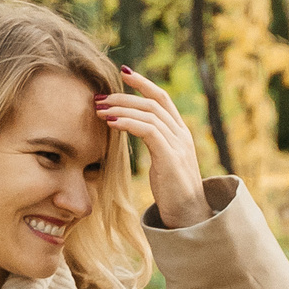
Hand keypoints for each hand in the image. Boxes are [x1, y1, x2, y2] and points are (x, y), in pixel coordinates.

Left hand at [94, 69, 212, 228]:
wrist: (190, 216)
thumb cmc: (172, 193)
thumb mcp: (163, 162)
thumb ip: (153, 144)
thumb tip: (129, 131)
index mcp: (180, 133)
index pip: (162, 99)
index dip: (143, 83)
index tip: (123, 72)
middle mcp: (182, 135)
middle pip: (153, 102)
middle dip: (124, 95)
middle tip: (99, 97)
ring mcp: (179, 145)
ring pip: (149, 113)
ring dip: (121, 108)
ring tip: (99, 110)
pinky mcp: (171, 157)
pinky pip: (148, 131)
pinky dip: (128, 123)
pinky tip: (111, 123)